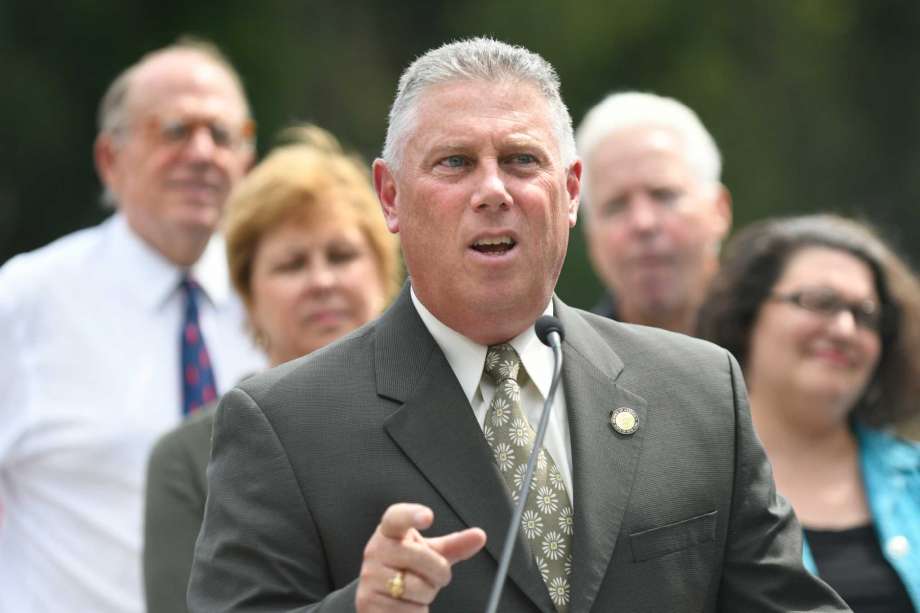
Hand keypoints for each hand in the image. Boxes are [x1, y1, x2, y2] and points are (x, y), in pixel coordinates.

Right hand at [355, 503, 486, 611]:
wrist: (379, 595)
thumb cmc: (407, 568)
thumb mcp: (430, 553)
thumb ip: (455, 545)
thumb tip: (479, 536)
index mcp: (390, 532)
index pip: (396, 518)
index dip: (411, 515)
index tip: (428, 516)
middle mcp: (375, 551)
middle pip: (420, 558)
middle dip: (438, 572)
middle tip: (434, 576)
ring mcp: (369, 577)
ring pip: (417, 588)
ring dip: (426, 595)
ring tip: (416, 591)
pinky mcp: (368, 602)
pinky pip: (407, 610)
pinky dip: (416, 611)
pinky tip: (408, 604)